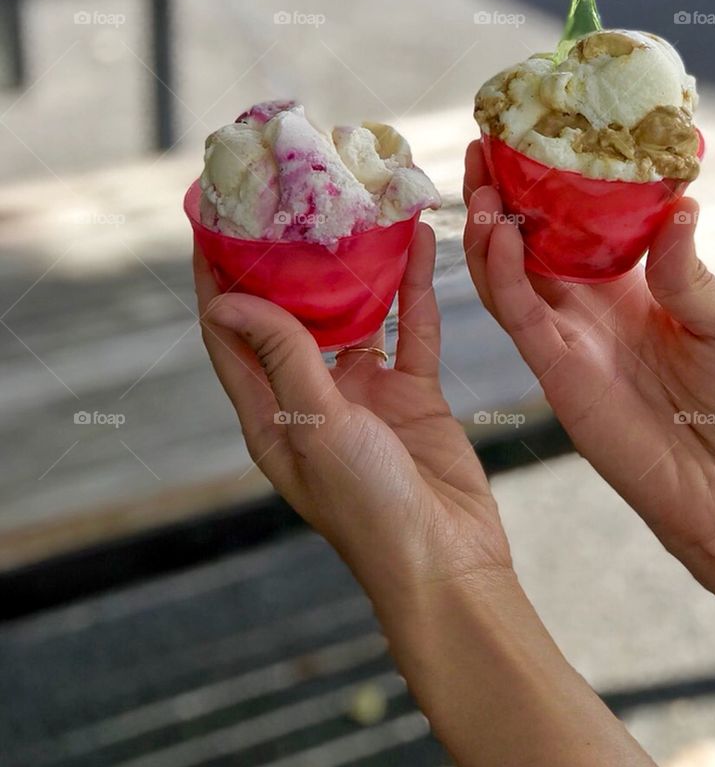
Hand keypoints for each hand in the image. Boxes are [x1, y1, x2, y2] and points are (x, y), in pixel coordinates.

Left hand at [194, 222, 510, 604]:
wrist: (449, 564)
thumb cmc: (369, 511)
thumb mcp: (315, 427)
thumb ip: (282, 359)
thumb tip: (228, 300)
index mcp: (269, 416)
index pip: (229, 335)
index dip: (216, 282)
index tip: (213, 224)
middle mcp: (310, 399)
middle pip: (288, 317)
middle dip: (285, 264)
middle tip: (287, 203)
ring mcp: (364, 395)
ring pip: (355, 316)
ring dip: (354, 271)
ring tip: (354, 212)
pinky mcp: (414, 394)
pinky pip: (412, 330)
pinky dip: (416, 290)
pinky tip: (420, 246)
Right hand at [463, 141, 714, 569]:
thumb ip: (688, 270)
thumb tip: (679, 202)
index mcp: (624, 281)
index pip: (574, 219)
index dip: (550, 180)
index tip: (536, 132)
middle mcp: (583, 301)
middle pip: (526, 235)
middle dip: (501, 191)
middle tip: (484, 142)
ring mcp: (563, 333)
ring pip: (506, 269)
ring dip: (488, 223)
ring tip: (479, 177)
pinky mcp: (553, 366)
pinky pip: (516, 312)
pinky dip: (501, 272)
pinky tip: (497, 231)